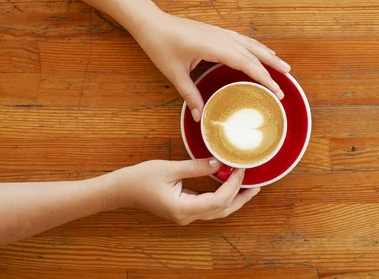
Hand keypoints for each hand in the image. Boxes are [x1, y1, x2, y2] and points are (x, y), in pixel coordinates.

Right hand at [112, 159, 259, 224]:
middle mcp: (186, 216)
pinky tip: (229, 185)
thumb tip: (219, 163)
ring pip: (216, 211)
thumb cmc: (141, 178)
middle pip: (222, 211)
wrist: (121, 190)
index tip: (241, 169)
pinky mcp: (183, 209)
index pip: (218, 200)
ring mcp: (185, 215)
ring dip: (234, 198)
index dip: (233, 185)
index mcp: (183, 208)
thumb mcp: (170, 168)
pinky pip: (208, 206)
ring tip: (249, 186)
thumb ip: (196, 167)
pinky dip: (221, 197)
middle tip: (257, 184)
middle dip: (241, 197)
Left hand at [132, 8, 290, 120]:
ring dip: (267, 54)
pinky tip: (260, 52)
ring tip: (282, 65)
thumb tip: (200, 117)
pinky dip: (255, 47)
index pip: (245, 63)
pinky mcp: (216, 31)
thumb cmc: (161, 45)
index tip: (275, 89)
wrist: (151, 22)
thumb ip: (190, 95)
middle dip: (272, 65)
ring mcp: (219, 32)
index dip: (263, 77)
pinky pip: (242, 39)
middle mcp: (220, 37)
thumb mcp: (174, 74)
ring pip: (250, 43)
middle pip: (253, 52)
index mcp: (213, 47)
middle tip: (288, 78)